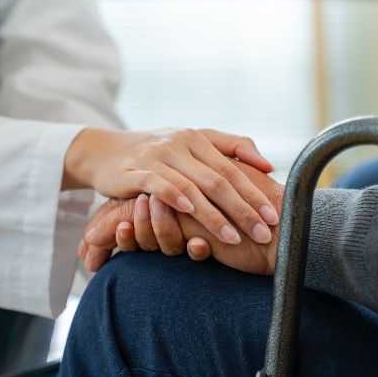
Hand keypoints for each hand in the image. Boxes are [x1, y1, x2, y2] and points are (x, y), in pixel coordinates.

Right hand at [79, 161, 283, 274]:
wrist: (103, 151)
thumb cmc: (154, 152)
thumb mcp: (191, 143)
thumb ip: (230, 148)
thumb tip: (268, 165)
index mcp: (197, 139)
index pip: (232, 169)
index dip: (254, 194)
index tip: (273, 216)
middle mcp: (180, 144)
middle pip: (217, 180)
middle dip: (242, 209)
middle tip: (262, 233)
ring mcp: (156, 156)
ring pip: (191, 187)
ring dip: (214, 215)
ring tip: (232, 237)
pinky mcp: (134, 170)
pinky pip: (158, 185)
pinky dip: (175, 198)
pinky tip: (190, 213)